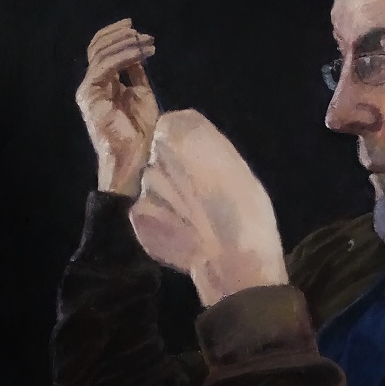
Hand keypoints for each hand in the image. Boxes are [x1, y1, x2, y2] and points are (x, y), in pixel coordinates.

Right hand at [76, 18, 158, 197]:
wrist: (134, 154)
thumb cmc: (139, 131)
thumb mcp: (141, 94)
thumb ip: (135, 73)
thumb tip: (137, 52)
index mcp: (101, 84)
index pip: (102, 51)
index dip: (116, 36)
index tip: (136, 29)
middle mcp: (91, 85)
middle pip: (98, 47)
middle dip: (120, 35)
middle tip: (141, 32)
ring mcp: (88, 90)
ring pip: (101, 53)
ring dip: (125, 44)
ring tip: (146, 42)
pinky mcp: (90, 95)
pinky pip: (106, 66)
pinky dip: (124, 56)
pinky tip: (141, 52)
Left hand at [129, 109, 288, 305]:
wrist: (235, 257)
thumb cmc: (247, 207)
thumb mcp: (234, 163)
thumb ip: (206, 149)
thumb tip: (193, 154)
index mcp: (183, 128)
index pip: (173, 127)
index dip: (189, 149)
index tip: (206, 168)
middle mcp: (155, 151)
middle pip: (158, 156)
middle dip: (174, 173)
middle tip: (201, 196)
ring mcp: (143, 186)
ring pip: (152, 186)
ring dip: (167, 198)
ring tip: (195, 219)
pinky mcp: (137, 217)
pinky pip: (147, 213)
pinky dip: (161, 222)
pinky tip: (184, 235)